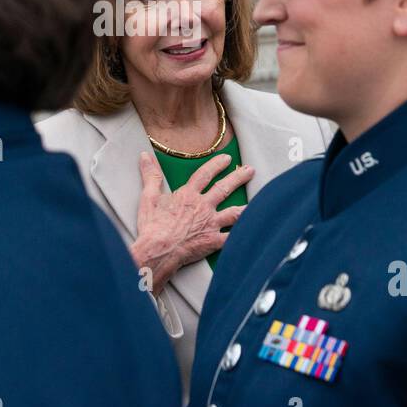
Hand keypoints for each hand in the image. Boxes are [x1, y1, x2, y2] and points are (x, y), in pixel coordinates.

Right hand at [131, 151, 253, 293]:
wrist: (158, 250)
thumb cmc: (152, 226)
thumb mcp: (149, 197)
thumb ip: (151, 175)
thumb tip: (145, 156)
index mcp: (188, 195)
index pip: (205, 174)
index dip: (216, 165)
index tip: (227, 159)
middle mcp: (203, 206)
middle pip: (224, 188)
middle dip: (238, 178)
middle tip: (250, 170)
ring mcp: (211, 224)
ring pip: (234, 213)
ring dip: (247, 206)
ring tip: (261, 201)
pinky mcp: (213, 241)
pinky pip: (232, 238)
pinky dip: (243, 235)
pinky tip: (253, 232)